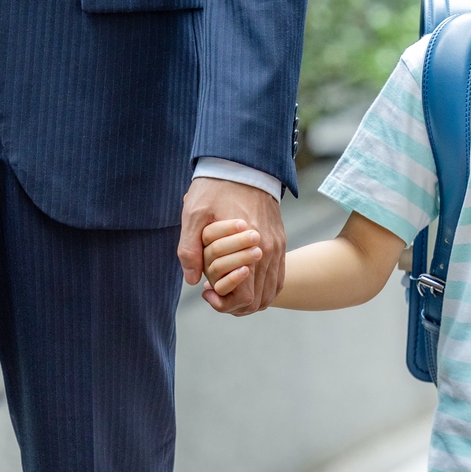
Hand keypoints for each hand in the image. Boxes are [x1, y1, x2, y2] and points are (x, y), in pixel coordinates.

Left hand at [180, 177, 284, 314]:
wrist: (243, 165)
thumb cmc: (215, 188)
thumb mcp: (194, 214)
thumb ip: (190, 249)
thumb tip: (192, 280)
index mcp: (251, 249)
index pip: (245, 297)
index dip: (224, 304)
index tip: (206, 292)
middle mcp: (270, 251)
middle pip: (260, 300)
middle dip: (235, 306)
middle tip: (214, 294)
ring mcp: (278, 247)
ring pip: (272, 292)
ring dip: (251, 299)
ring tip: (228, 290)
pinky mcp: (280, 241)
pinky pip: (278, 277)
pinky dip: (263, 288)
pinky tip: (244, 280)